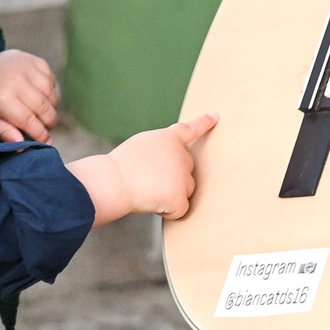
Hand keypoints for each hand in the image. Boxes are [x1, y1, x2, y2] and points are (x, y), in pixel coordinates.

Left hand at [0, 49, 59, 143]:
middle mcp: (16, 80)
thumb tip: (22, 145)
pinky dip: (51, 90)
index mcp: (3, 99)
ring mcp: (26, 67)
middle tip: (47, 128)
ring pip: (51, 93)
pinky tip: (43, 96)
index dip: (41, 134)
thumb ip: (4, 132)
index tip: (46, 142)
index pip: (29, 120)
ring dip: (52, 106)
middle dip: (49, 122)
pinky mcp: (32, 59)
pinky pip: (51, 78)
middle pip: (44, 107)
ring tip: (45, 113)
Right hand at [70, 113, 217, 223]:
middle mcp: (181, 155)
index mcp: (169, 139)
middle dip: (173, 177)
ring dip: (171, 194)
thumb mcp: (142, 145)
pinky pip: (180, 210)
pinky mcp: (180, 197)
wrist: (114, 181)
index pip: (190, 129)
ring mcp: (183, 176)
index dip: (203, 123)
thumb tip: (169, 165)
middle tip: (148, 179)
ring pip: (186, 190)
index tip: (215, 116)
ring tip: (147, 190)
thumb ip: (161, 149)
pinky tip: (151, 203)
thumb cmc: (120, 166)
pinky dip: (167, 212)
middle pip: (187, 170)